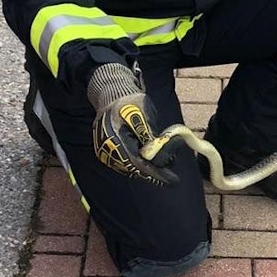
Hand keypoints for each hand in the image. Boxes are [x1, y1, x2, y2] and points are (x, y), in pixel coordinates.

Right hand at [87, 63, 174, 183]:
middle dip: (152, 172)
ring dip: (146, 168)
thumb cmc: (129, 101)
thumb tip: (156, 152)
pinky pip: (125, 161)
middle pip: (132, 168)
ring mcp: (105, 150)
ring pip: (129, 166)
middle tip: (170, 174)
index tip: (171, 180)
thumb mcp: (143, 113)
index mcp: (114, 137)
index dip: (155, 173)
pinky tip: (151, 161)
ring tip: (164, 167)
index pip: (136, 162)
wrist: (112, 96)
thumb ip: (148, 134)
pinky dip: (139, 162)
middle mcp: (106, 147)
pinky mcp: (108, 150)